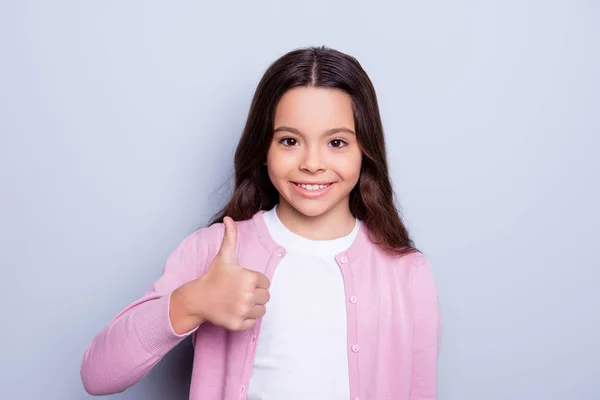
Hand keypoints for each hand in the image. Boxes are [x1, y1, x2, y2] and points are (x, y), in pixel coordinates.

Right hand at [170, 217, 270, 332]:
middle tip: (239, 292)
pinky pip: (253, 322)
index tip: (241, 281)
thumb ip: (231, 236)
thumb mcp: (224, 256)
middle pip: (266, 296)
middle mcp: (248, 295)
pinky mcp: (238, 324)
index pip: (265, 282)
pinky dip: (246, 318)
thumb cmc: (214, 276)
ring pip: (262, 310)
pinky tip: (235, 310)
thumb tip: (229, 218)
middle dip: (255, 294)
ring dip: (253, 306)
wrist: (198, 298)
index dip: (255, 281)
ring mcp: (243, 311)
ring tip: (238, 300)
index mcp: (249, 278)